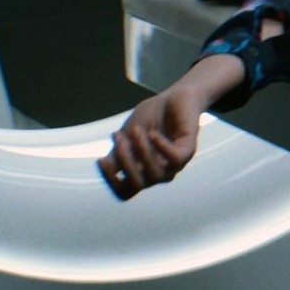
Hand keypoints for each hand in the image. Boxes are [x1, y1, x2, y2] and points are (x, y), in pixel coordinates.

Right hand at [99, 86, 206, 200]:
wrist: (174, 97)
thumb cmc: (150, 118)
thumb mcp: (128, 135)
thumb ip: (118, 152)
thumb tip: (106, 166)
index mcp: (143, 172)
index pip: (126, 192)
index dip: (112, 182)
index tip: (101, 160)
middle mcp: (160, 173)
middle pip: (138, 184)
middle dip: (124, 162)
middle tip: (119, 138)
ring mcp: (175, 164)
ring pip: (155, 174)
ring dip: (141, 151)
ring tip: (136, 130)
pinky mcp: (188, 150)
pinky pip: (175, 158)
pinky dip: (161, 147)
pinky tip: (152, 134)